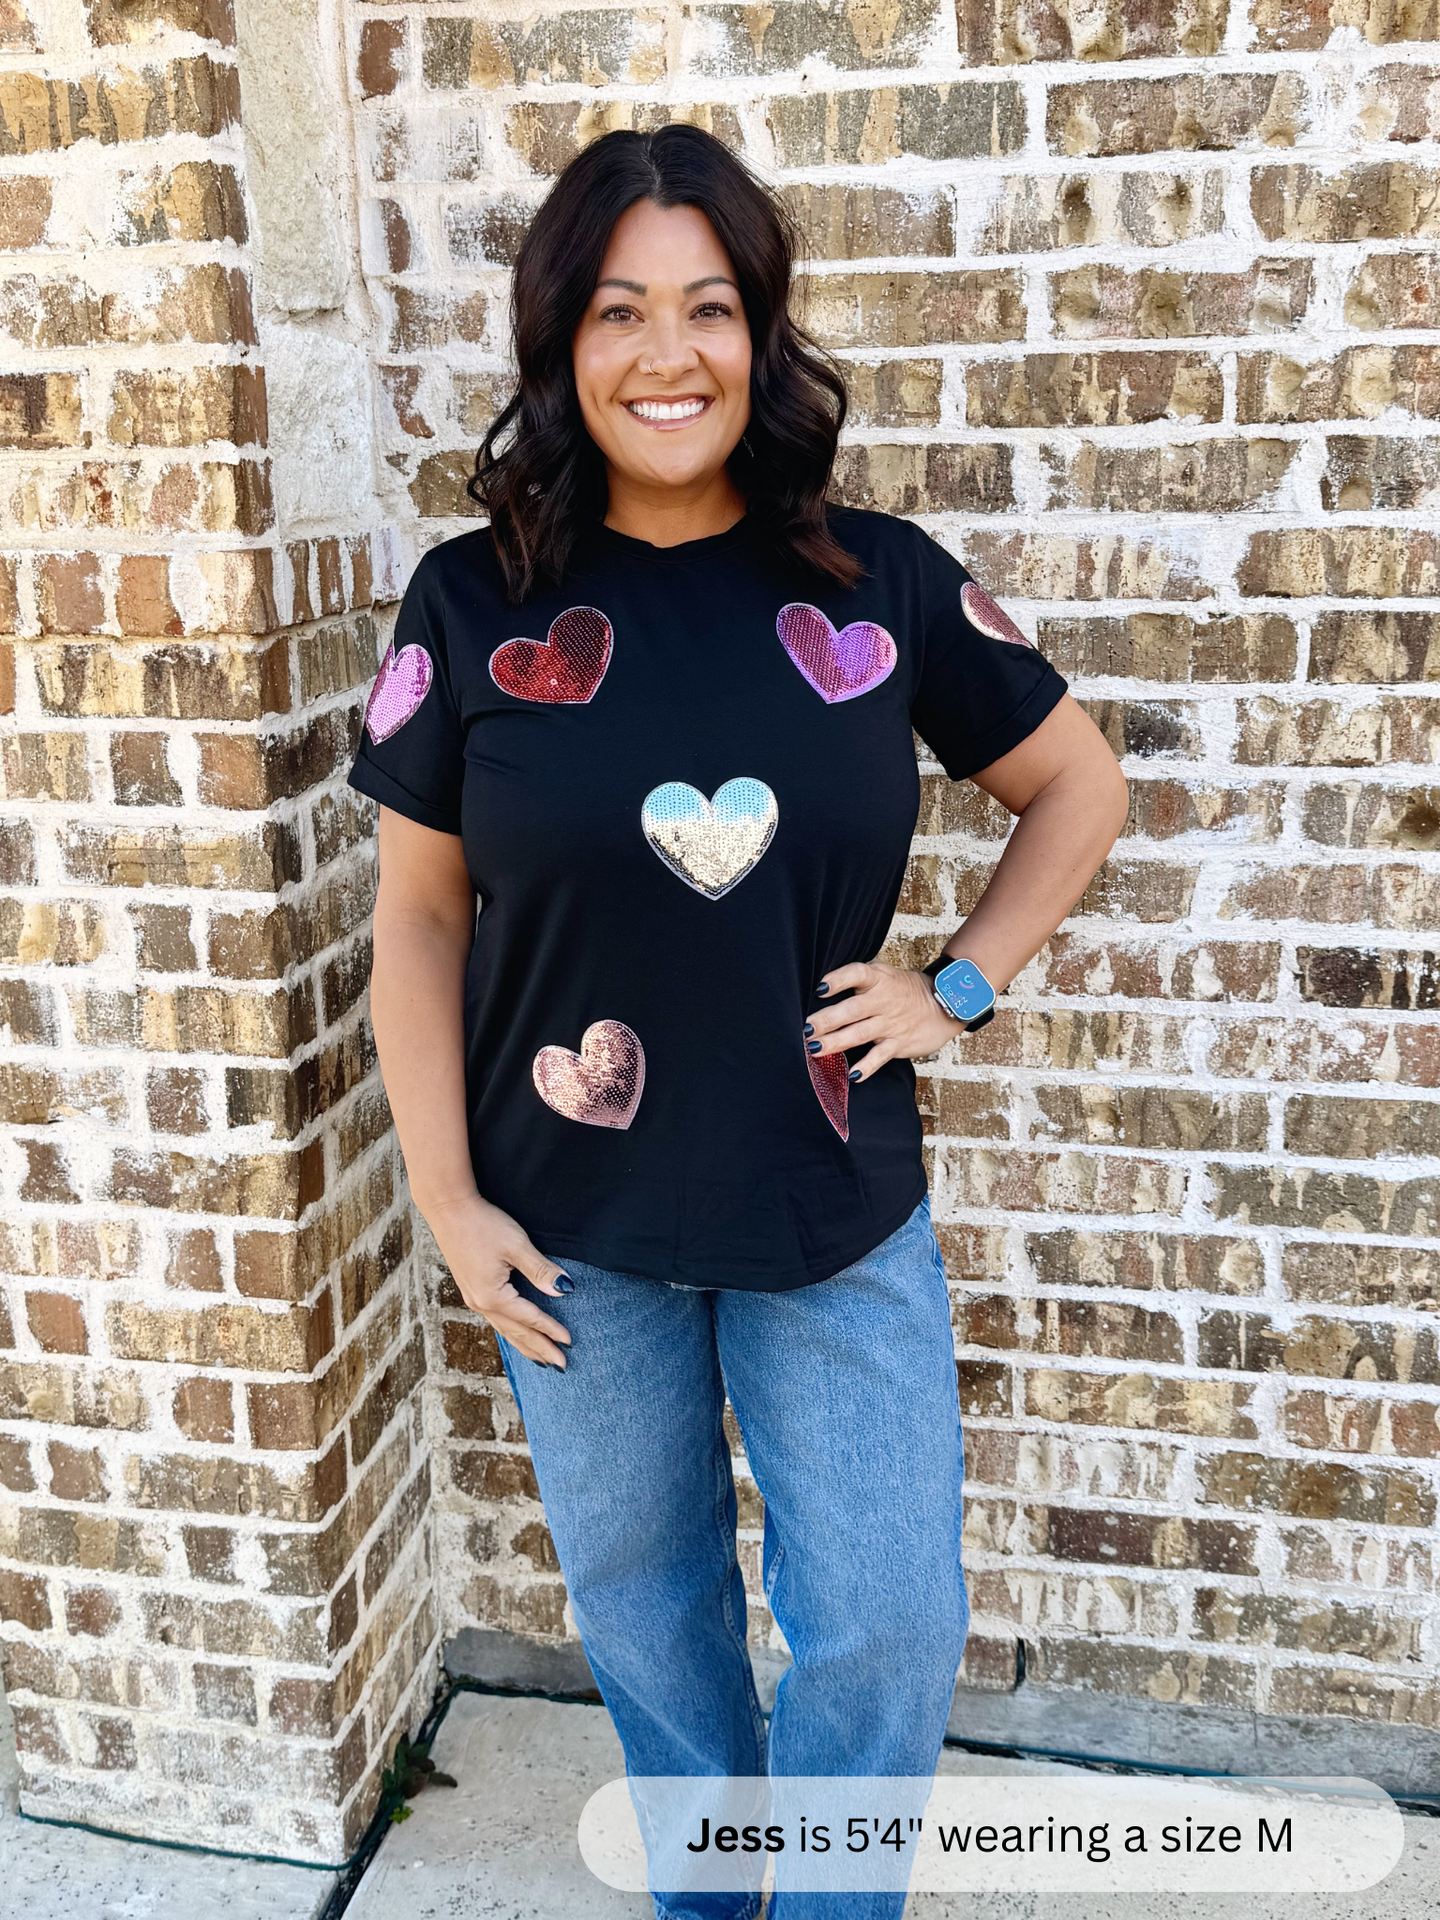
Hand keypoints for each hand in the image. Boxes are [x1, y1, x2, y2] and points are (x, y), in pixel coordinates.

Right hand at [426, 1195, 573, 1368]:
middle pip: (516, 1333)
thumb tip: (564, 1290)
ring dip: (524, 1345)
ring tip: (542, 1359)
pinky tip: (515, 1333)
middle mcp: (481, 1303)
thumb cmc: (483, 1224)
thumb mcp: (517, 1245)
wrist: (448, 1209)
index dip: (551, 1330)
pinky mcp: (471, 1289)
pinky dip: (510, 1331)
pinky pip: (494, 1319)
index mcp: (493, 1296)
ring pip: (504, 1329)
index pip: (530, 1319)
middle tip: (561, 1364)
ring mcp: (473, 1298)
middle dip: (539, 1348)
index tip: (569, 1343)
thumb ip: (541, 1270)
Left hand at [804, 960, 964, 1085]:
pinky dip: (866, 1067)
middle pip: (852, 1010)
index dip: (839, 980)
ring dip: (836, 1042)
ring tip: (815, 1048)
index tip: (821, 988)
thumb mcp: (886, 973)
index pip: (857, 974)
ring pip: (860, 1033)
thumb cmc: (906, 989)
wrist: (946, 1005)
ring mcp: (890, 1024)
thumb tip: (825, 981)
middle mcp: (882, 1001)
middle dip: (827, 1019)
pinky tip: (852, 1075)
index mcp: (878, 979)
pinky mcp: (898, 1044)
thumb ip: (860, 976)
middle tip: (806, 1027)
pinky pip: (879, 1056)